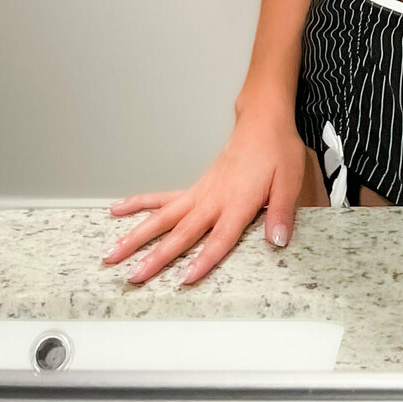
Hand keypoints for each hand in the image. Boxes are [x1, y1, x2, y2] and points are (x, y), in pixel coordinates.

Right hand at [101, 108, 312, 287]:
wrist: (263, 122)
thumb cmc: (277, 151)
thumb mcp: (291, 180)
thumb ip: (282, 212)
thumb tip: (278, 241)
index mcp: (238, 202)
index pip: (219, 238)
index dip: (203, 260)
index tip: (183, 279)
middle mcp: (213, 200)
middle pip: (181, 233)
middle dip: (156, 257)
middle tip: (133, 276)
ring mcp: (200, 193)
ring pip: (163, 217)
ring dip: (136, 236)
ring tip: (111, 254)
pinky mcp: (195, 188)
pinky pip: (163, 198)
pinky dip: (139, 204)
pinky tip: (118, 211)